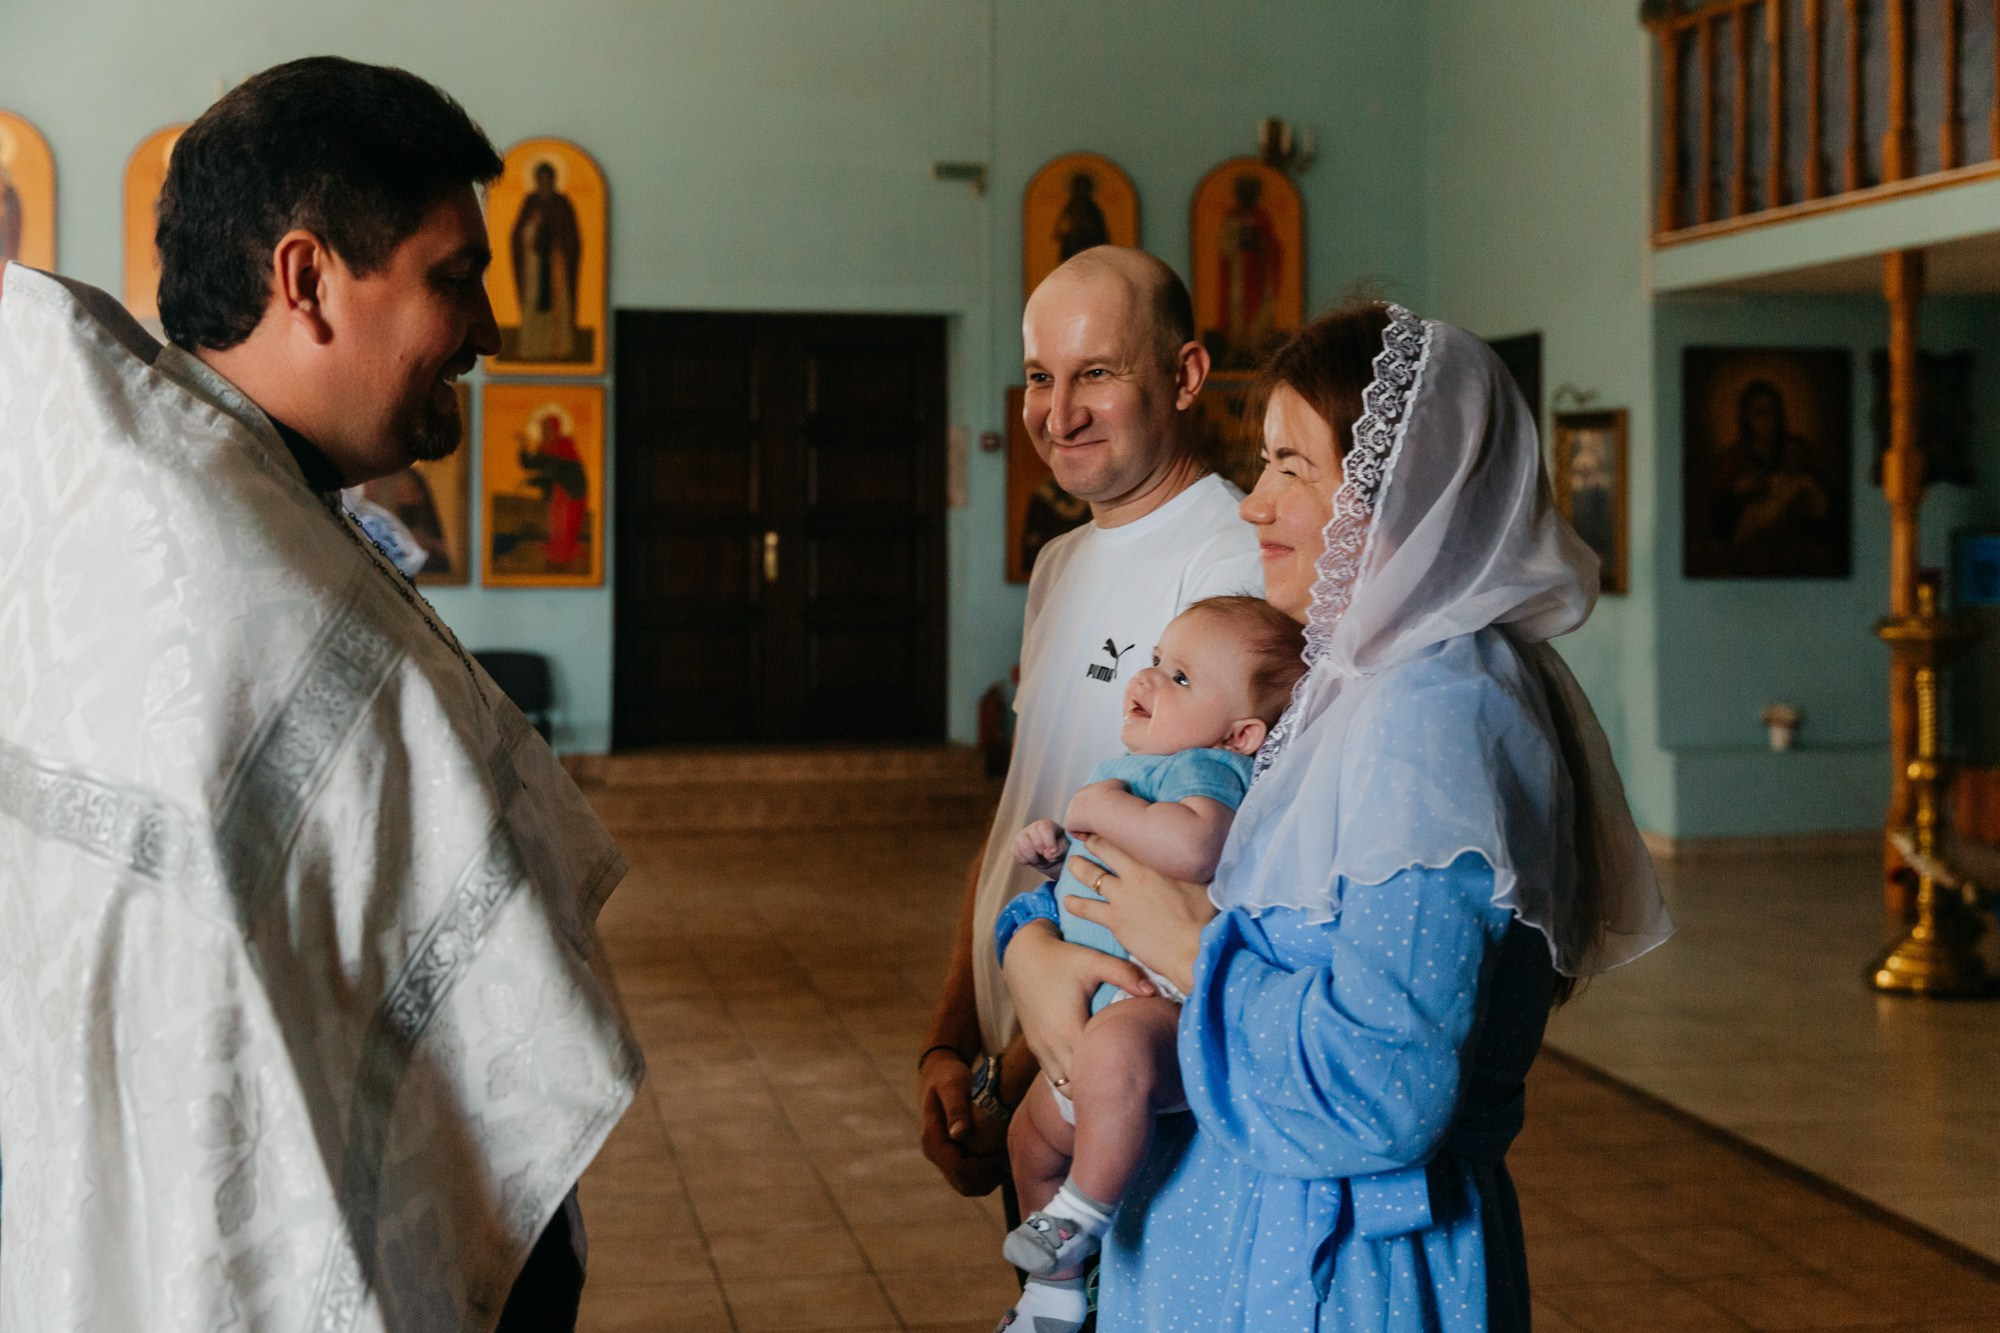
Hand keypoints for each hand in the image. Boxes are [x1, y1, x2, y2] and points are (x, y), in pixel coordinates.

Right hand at [917, 1051, 1009, 1195]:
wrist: (939, 1074)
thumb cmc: (947, 1076)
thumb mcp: (952, 1085)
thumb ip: (956, 1107)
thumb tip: (959, 1133)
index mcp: (933, 1140)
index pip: (959, 1170)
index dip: (985, 1167)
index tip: (1003, 1149)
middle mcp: (936, 1154)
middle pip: (966, 1184)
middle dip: (990, 1175)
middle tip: (1009, 1154)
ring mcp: (945, 1158)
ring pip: (971, 1185)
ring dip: (991, 1176)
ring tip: (1007, 1153)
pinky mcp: (955, 1157)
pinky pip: (974, 1178)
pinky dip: (990, 1172)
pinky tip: (1001, 1153)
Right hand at [1002, 920, 1153, 1085]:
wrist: (1023, 956)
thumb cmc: (1062, 958)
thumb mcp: (1093, 961)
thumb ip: (1124, 973)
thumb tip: (1153, 991)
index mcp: (1069, 1028)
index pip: (1094, 1068)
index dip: (1115, 1074)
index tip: (1137, 1074)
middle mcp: (1052, 1045)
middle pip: (1080, 1085)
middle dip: (1103, 1086)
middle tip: (1130, 1082)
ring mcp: (1041, 1049)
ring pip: (1065, 1087)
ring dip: (1085, 1086)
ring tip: (1109, 1077)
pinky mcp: (1036, 1048)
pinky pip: (1054, 1077)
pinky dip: (1071, 1079)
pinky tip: (1089, 1069)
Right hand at [1011, 819, 1069, 876]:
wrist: (1051, 859)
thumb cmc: (1060, 850)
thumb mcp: (1065, 848)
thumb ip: (1060, 848)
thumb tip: (1048, 854)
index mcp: (1046, 825)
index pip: (1044, 828)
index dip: (1049, 842)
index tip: (1053, 851)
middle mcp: (1033, 828)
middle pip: (1034, 840)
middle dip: (1041, 852)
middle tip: (1047, 856)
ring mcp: (1022, 836)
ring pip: (1023, 847)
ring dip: (1033, 858)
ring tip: (1040, 859)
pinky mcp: (1015, 846)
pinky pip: (1017, 855)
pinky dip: (1026, 861)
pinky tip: (1033, 859)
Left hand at [1062, 779, 1127, 835]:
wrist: (1107, 806)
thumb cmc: (1115, 796)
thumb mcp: (1118, 784)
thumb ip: (1114, 787)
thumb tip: (1118, 790)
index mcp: (1085, 790)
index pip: (1086, 800)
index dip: (1094, 809)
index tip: (1103, 815)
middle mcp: (1075, 799)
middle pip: (1079, 810)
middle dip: (1088, 817)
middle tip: (1099, 825)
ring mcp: (1071, 810)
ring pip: (1076, 820)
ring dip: (1084, 826)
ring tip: (1096, 832)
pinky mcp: (1069, 822)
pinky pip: (1073, 830)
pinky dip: (1081, 834)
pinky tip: (1090, 835)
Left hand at [1064, 833, 1215, 996]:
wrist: (1196, 947)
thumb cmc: (1204, 915)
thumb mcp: (1199, 879)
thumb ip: (1184, 865)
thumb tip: (1186, 856)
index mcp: (1155, 860)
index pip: (1127, 836)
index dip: (1114, 829)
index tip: (1106, 826)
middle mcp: (1134, 873)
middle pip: (1104, 849)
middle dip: (1091, 842)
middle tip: (1084, 839)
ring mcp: (1122, 896)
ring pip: (1090, 875)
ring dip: (1078, 867)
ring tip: (1073, 863)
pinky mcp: (1114, 920)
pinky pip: (1086, 908)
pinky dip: (1074, 903)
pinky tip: (1066, 900)